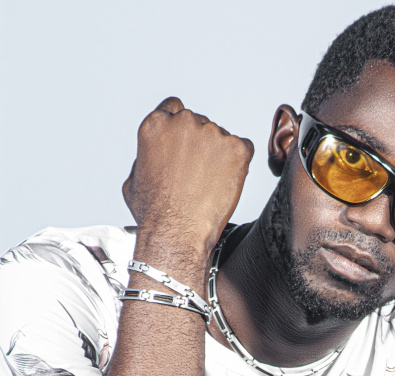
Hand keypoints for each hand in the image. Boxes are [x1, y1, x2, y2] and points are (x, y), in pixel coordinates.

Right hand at [122, 97, 253, 253]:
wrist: (177, 231)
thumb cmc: (155, 213)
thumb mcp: (134, 180)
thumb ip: (145, 159)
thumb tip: (151, 159)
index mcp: (157, 125)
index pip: (175, 108)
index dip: (182, 128)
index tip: (186, 142)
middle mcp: (184, 122)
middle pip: (200, 123)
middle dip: (202, 145)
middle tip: (200, 174)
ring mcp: (213, 134)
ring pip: (222, 138)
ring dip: (220, 155)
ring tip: (211, 184)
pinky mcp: (237, 148)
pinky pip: (245, 148)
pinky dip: (240, 163)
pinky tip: (227, 181)